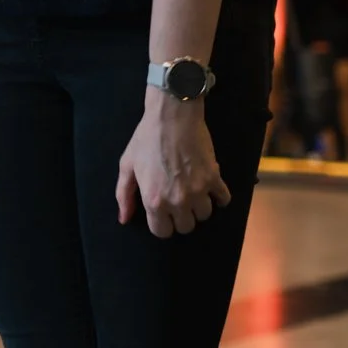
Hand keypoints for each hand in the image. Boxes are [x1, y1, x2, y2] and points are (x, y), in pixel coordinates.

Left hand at [116, 94, 231, 238]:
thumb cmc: (146, 139)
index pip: (163, 232)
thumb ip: (124, 195)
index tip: (163, 214)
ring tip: (194, 194)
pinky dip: (220, 198)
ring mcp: (198, 190)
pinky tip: (213, 191)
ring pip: (204, 215)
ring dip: (199, 208)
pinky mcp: (214, 177)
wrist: (173, 116)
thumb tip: (124, 219)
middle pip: (186, 227)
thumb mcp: (127, 165)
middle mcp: (177, 201)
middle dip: (181, 218)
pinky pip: (224, 199)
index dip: (162, 224)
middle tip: (178, 202)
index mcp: (154, 201)